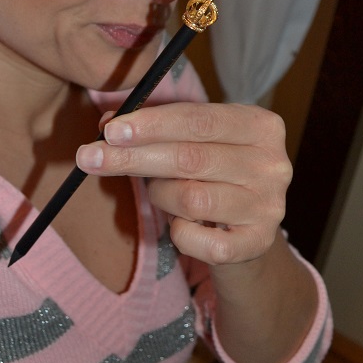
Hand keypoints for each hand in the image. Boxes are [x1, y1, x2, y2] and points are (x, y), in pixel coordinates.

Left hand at [75, 102, 291, 266]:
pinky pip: (199, 241)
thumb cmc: (210, 173)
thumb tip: (106, 124)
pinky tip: (181, 225)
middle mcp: (273, 164)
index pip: (198, 119)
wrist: (246, 229)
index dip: (151, 125)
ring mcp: (269, 206)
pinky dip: (179, 234)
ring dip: (161, 195)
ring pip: (191, 199)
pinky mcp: (259, 243)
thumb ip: (151, 128)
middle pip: (190, 158)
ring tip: (160, 192)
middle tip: (88, 157)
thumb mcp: (188, 141)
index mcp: (260, 124)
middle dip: (133, 158)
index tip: (110, 131)